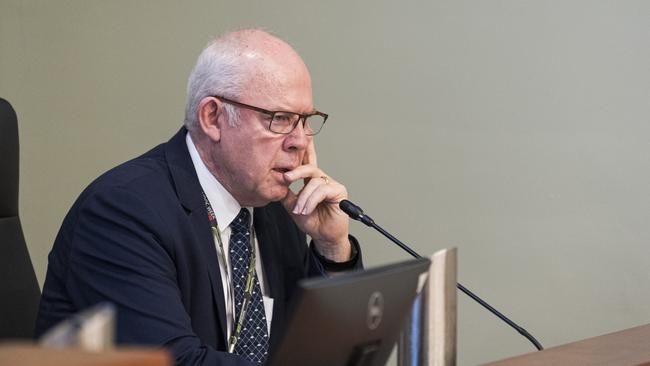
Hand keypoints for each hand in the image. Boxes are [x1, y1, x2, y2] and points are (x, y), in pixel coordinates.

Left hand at [280, 140, 351, 261]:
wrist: (323, 237)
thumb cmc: (312, 221)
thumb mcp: (292, 206)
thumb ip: (286, 193)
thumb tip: (276, 182)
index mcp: (311, 180)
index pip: (306, 161)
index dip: (305, 147)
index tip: (302, 131)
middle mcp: (322, 179)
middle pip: (310, 167)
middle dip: (297, 171)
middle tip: (286, 178)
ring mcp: (331, 184)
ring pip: (314, 182)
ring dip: (304, 198)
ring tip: (299, 210)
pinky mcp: (339, 191)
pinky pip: (322, 190)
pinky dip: (312, 200)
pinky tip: (307, 210)